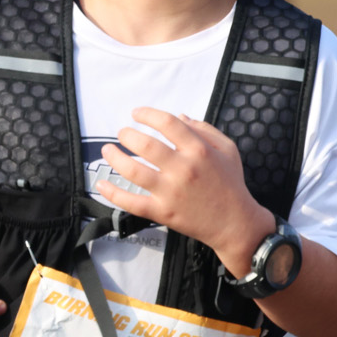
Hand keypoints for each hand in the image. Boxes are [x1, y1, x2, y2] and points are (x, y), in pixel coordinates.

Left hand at [94, 108, 272, 275]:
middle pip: (146, 145)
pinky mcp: (162, 212)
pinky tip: (101, 184)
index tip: (137, 113)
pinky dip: (113, 193)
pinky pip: (132, 203)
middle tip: (122, 133)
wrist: (234, 223)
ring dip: (115, 158)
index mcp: (199, 150)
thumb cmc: (231, 184)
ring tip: (108, 151)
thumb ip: (204, 130)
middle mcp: (183, 169)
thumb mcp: (228, 150)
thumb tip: (179, 116)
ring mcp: (171, 192)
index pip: (168, 123)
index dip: (148, 114)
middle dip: (128, 135)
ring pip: (134, 171)